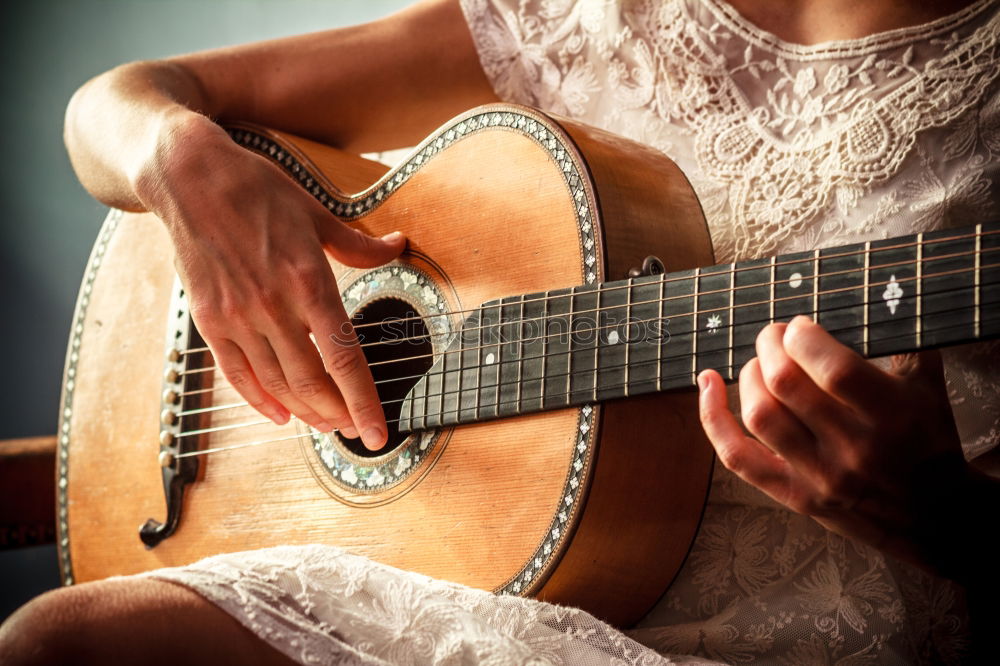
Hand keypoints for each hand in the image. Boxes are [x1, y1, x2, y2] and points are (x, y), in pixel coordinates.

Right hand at [147, 119, 405, 449]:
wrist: (190, 177)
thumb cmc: (258, 190)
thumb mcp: (318, 213)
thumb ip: (359, 244)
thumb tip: (398, 245)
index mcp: (309, 281)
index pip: (344, 358)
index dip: (364, 403)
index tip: (378, 432)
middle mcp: (274, 306)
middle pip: (312, 382)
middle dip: (337, 415)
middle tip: (354, 431)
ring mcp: (238, 316)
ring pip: (276, 384)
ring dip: (304, 412)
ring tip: (326, 425)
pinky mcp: (209, 320)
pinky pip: (236, 374)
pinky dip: (259, 400)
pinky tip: (278, 415)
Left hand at [697, 315, 973, 574]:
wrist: (936, 517)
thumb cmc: (928, 438)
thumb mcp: (929, 385)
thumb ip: (900, 338)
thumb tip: (876, 288)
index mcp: (891, 415)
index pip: (833, 369)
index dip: (805, 337)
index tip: (802, 326)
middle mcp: (853, 448)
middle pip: (786, 386)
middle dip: (771, 346)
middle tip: (776, 335)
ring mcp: (820, 477)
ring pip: (760, 416)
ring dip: (749, 376)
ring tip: (761, 363)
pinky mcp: (795, 497)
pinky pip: (738, 457)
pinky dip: (714, 419)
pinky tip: (707, 384)